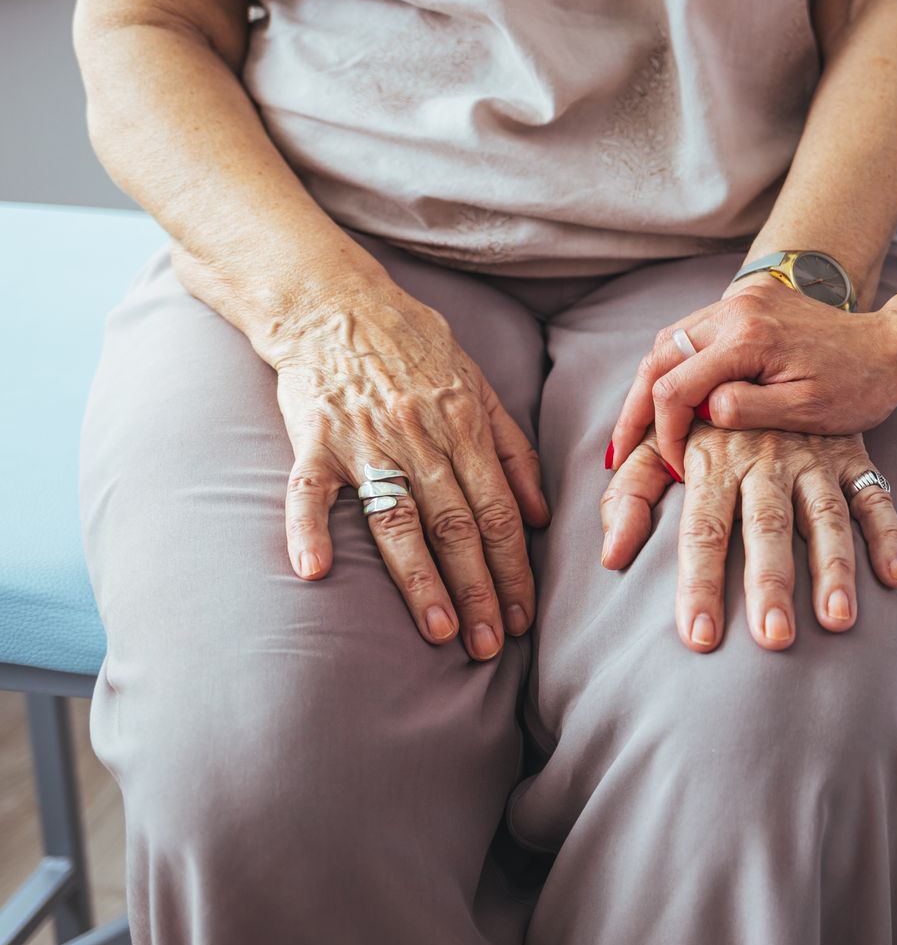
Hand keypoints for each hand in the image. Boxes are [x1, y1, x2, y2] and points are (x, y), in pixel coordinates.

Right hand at [263, 278, 549, 659]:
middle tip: (489, 645)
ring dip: (420, 580)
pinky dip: (308, 529)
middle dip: (479, 589)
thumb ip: (513, 448)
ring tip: (439, 630)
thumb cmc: (412, 345)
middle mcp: (421, 436)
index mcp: (465, 426)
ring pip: (398, 519)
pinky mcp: (312, 437)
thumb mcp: (479, 384)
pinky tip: (315, 573)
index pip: (499, 511)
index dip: (513, 568)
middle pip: (457, 525)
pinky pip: (307, 489)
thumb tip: (540, 514)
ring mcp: (366, 439)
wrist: (332, 299)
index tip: (521, 619)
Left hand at [599, 421, 896, 652]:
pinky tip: (895, 578)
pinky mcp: (850, 453)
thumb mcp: (659, 443)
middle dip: (770, 583)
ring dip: (835, 568)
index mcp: (714, 460)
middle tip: (773, 639)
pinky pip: (875, 495)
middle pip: (766, 527)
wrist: (764, 347)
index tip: (700, 638)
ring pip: (826, 516)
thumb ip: (630, 493)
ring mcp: (813, 458)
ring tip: (838, 620)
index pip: (702, 530)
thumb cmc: (702, 415)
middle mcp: (765, 460)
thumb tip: (611, 555)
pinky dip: (888, 533)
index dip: (700, 583)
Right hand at [610, 272, 896, 474]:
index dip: (662, 431)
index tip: (672, 466)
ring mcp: (741, 300)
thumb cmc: (858, 386)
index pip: (675, 385)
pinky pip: (695, 334)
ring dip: (651, 383)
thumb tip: (700, 412)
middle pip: (659, 355)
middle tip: (619, 450)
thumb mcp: (805, 410)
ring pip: (671, 340)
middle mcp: (737, 308)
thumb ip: (747, 410)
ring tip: (638, 429)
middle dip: (636, 405)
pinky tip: (670, 399)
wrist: (894, 346)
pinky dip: (675, 367)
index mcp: (748, 338)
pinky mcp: (749, 303)